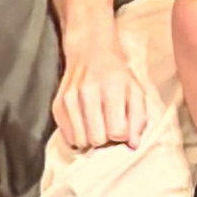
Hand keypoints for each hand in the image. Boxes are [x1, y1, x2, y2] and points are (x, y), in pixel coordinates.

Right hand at [53, 36, 149, 150]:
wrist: (91, 52)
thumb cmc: (118, 75)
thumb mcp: (136, 92)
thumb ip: (139, 119)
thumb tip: (133, 145)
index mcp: (111, 87)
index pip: (117, 131)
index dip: (123, 134)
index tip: (123, 126)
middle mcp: (87, 91)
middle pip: (97, 139)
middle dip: (106, 139)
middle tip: (109, 127)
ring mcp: (69, 98)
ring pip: (80, 140)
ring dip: (90, 138)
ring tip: (97, 125)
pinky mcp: (57, 104)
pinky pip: (67, 136)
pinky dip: (78, 135)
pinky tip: (85, 123)